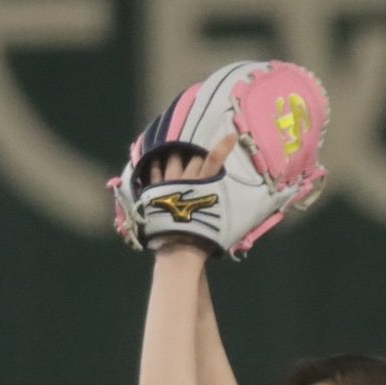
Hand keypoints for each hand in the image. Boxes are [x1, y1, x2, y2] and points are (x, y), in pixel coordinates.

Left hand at [143, 136, 234, 256]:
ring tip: (175, 147)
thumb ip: (222, 208)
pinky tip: (154, 158)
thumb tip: (229, 207)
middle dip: (197, 153)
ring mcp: (170, 183)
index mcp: (205, 186)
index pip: (215, 160)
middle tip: (197, 149)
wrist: (179, 249)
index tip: (231, 135)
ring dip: (176, 153)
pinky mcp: (156, 191)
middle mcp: (188, 179)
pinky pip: (154, 172)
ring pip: (173, 160)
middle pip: (194, 158)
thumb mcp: (221, 224)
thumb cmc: (203, 240)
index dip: (223, 146)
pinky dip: (155, 164)